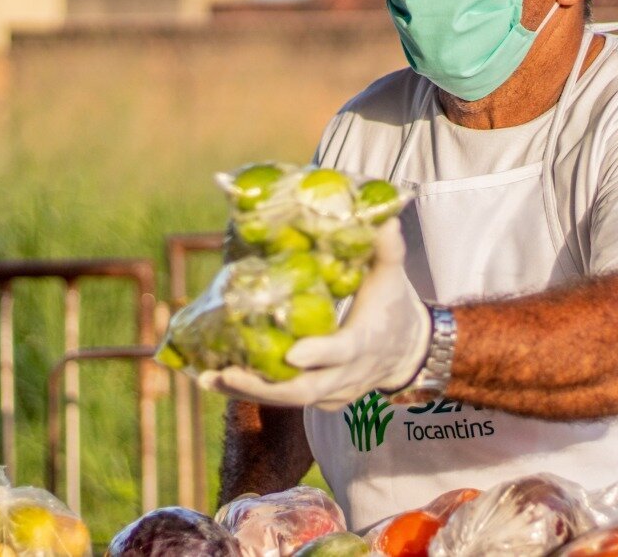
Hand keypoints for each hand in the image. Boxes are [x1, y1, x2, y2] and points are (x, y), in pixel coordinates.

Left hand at [199, 218, 430, 410]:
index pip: (342, 352)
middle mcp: (349, 374)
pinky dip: (259, 391)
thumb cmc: (395, 306)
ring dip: (249, 391)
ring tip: (208, 378)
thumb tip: (382, 217)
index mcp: (366, 342)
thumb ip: (387, 249)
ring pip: (291, 400)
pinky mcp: (324, 401)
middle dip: (263, 386)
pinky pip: (290, 400)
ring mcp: (336, 392)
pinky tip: (223, 378)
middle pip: (305, 389)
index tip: (291, 353)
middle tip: (224, 372)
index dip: (318, 355)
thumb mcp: (392, 277)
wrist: (409, 352)